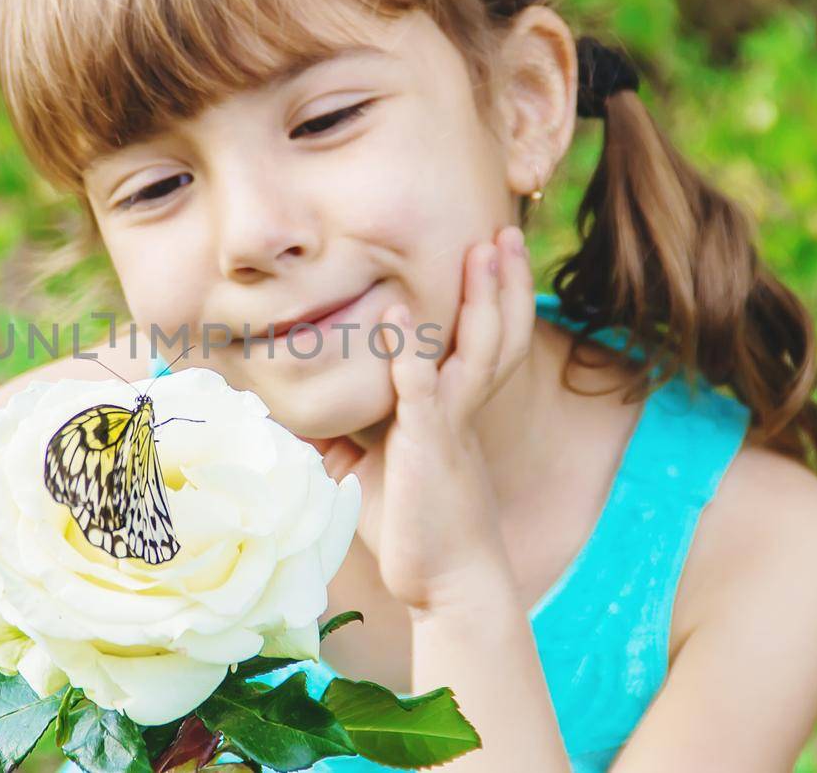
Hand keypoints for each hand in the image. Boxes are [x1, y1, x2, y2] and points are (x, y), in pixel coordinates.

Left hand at [303, 225, 535, 611]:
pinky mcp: (428, 446)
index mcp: (453, 408)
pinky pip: (422, 392)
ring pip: (477, 349)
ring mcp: (448, 425)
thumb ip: (356, 426)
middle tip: (507, 231)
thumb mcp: (377, 464)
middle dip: (505, 280)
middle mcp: (460, 409)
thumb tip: (309, 410)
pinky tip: (397, 316)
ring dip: (481, 298)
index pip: (479, 339)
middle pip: (497, 331)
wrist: (448, 584)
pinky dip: (410, 353)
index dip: (492, 297)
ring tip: (487, 250)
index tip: (491, 251)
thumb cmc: (413, 527)